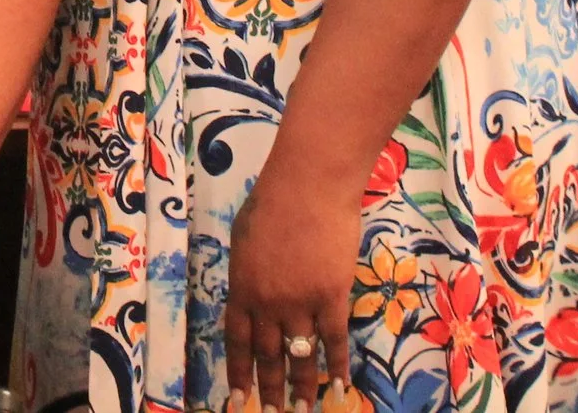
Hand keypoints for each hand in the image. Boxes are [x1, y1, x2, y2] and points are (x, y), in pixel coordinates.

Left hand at [223, 168, 358, 412]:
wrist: (309, 186)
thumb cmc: (272, 202)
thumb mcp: (244, 239)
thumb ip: (247, 272)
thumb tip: (249, 295)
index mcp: (241, 287)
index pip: (236, 340)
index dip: (239, 372)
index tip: (239, 398)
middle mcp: (267, 303)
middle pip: (268, 355)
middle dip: (269, 388)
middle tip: (272, 412)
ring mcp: (300, 302)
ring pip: (301, 356)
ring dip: (302, 387)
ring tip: (303, 410)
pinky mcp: (332, 297)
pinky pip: (335, 340)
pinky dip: (338, 365)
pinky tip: (341, 385)